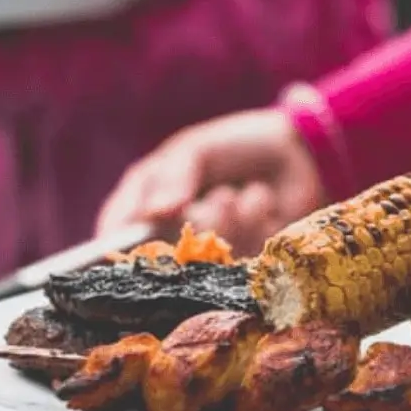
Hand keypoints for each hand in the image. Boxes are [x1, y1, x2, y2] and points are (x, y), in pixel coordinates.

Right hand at [95, 108, 324, 252]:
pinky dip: (256, 221)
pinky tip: (263, 203)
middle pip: (164, 255)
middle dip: (198, 221)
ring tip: (240, 192)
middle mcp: (169, 236)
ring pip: (208, 255)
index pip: (114, 237)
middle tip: (222, 194)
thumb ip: (173, 175)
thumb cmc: (234, 145)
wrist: (295, 152)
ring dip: (231, 217)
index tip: (131, 249)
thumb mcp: (196, 149)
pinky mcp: (242, 265)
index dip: (115, 250)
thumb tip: (155, 213)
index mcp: (144, 204)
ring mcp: (206, 254)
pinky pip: (243, 256)